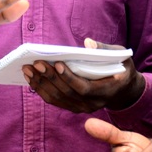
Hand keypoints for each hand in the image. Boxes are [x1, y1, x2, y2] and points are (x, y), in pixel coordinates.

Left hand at [23, 38, 145, 113]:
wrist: (124, 90)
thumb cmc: (122, 68)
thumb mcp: (121, 56)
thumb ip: (105, 50)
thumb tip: (87, 43)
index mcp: (106, 91)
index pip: (83, 88)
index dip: (69, 77)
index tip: (57, 63)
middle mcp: (92, 104)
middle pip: (66, 93)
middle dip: (50, 77)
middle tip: (36, 63)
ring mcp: (82, 108)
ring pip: (57, 99)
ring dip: (41, 83)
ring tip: (28, 69)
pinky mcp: (73, 107)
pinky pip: (55, 100)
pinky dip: (41, 89)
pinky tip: (32, 77)